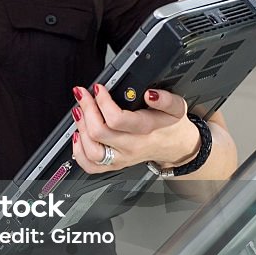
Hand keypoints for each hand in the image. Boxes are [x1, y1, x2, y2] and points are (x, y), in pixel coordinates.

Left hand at [70, 85, 200, 174]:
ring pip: (92, 150)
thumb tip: (150, 94)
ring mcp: (121, 157)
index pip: (116, 119)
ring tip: (79, 112)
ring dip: (80, 128)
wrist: (175, 147)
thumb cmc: (171, 126)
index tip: (98, 89)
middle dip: (86, 109)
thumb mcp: (176, 107)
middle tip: (84, 95)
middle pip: (99, 133)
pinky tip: (79, 136)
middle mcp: (131, 146)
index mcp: (145, 130)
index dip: (102, 101)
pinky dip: (79, 152)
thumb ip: (165, 99)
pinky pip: (91, 166)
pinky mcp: (114, 164)